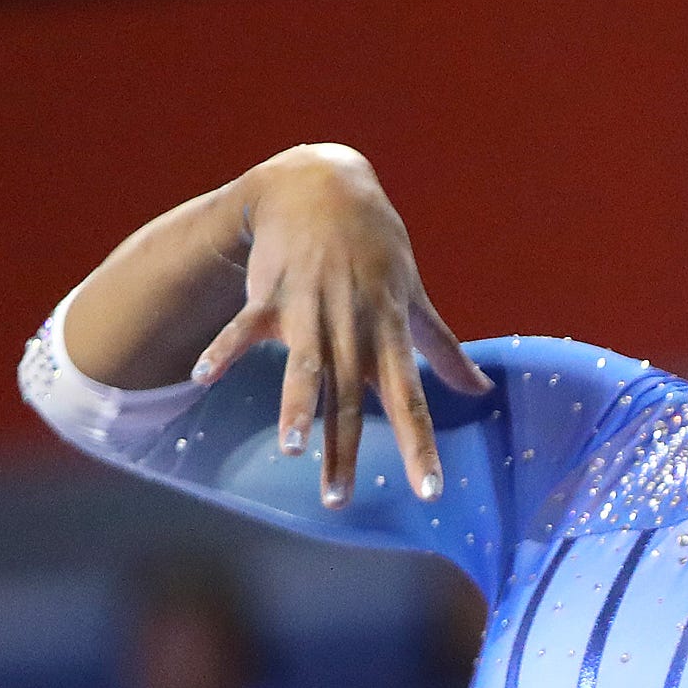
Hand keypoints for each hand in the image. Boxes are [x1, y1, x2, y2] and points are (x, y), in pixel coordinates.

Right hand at [191, 144, 491, 507]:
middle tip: (337, 502)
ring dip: (296, 405)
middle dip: (345, 449)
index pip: (411, 400)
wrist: (323, 186)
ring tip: (291, 449)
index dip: (420, 447)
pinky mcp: (270, 291)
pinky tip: (204, 376)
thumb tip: (483, 391)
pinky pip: (245, 325)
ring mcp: (310, 307)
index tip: (429, 493)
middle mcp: (352, 325)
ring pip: (305, 365)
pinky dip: (225, 348)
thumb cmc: (376, 248)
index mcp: (389, 332)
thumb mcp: (414, 297)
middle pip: (351, 397)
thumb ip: (444, 351)